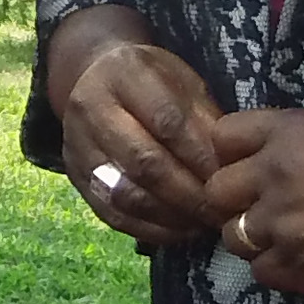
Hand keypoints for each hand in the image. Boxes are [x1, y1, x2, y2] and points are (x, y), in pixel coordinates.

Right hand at [57, 31, 228, 247]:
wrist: (95, 75)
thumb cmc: (152, 80)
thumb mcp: (182, 81)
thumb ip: (203, 118)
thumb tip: (228, 167)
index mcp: (125, 74)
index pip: (167, 122)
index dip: (201, 156)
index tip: (229, 178)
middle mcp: (91, 107)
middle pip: (144, 162)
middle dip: (188, 193)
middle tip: (220, 211)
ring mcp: (76, 144)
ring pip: (125, 194)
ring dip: (170, 216)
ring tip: (202, 223)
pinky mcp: (74, 176)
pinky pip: (112, 214)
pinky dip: (150, 229)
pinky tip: (179, 230)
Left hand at [205, 109, 303, 299]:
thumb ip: (300, 148)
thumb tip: (272, 166)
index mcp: (290, 131)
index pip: (223, 138)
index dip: (235, 157)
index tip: (252, 169)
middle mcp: (275, 173)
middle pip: (217, 192)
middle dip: (238, 201)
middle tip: (270, 210)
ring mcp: (283, 224)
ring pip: (233, 237)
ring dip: (257, 239)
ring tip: (297, 239)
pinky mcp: (299, 269)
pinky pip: (261, 272)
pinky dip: (280, 269)